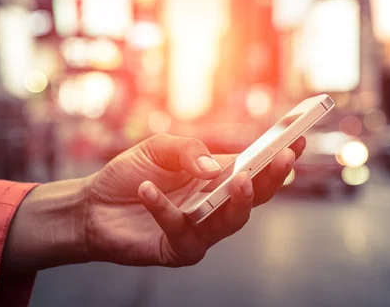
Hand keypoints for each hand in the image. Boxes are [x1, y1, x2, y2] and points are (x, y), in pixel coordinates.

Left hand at [85, 133, 305, 266]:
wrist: (91, 204)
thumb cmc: (129, 174)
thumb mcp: (158, 148)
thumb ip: (189, 151)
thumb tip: (218, 167)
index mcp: (216, 178)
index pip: (254, 167)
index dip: (277, 156)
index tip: (298, 140)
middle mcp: (214, 204)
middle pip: (254, 197)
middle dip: (272, 179)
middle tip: (282, 159)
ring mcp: (199, 229)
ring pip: (231, 222)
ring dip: (239, 201)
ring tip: (240, 178)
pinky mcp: (177, 248)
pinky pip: (179, 230)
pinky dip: (163, 208)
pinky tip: (146, 189)